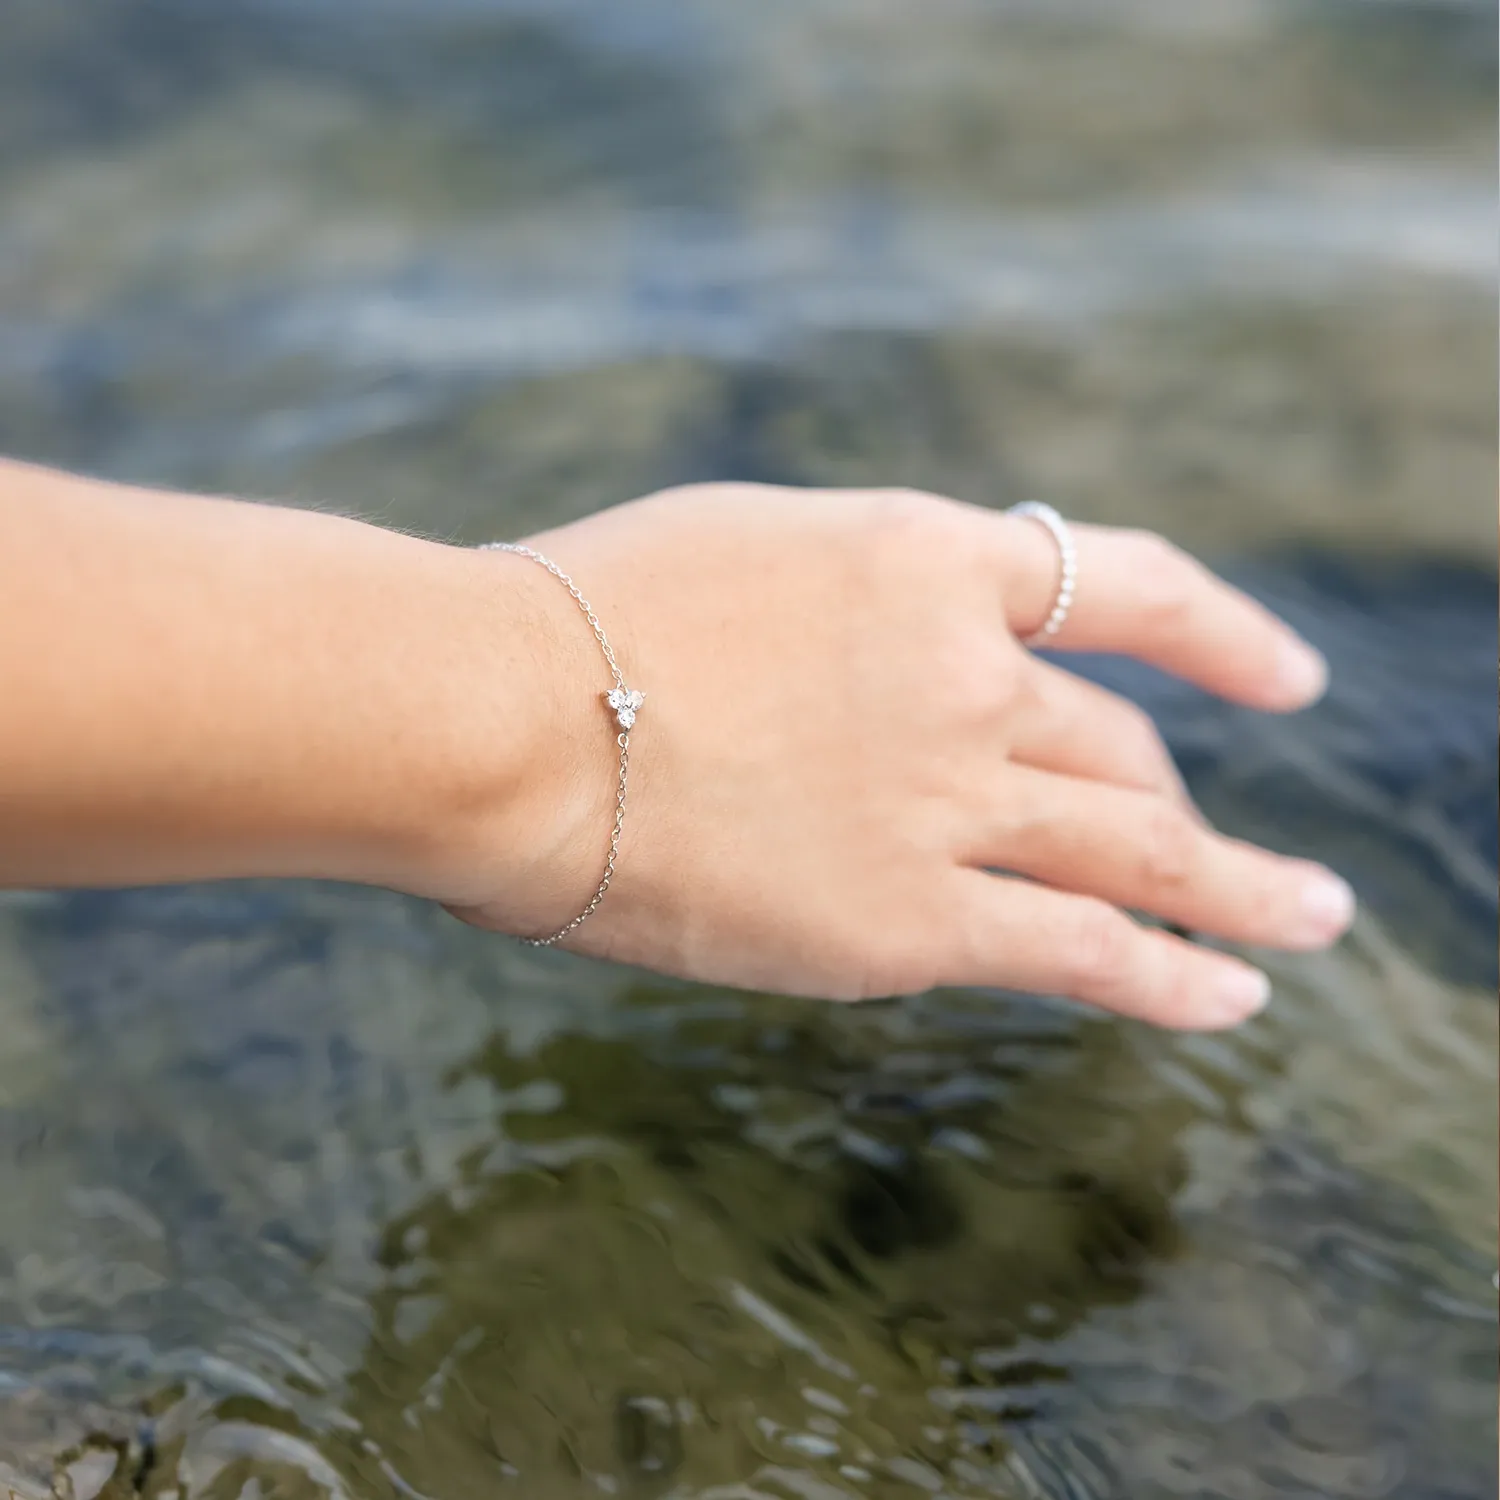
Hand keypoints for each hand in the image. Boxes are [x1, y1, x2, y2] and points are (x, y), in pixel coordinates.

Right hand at [441, 484, 1352, 1028]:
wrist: (497, 717)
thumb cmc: (575, 624)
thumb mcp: (751, 556)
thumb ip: (860, 605)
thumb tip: (914, 657)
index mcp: (921, 560)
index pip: (1118, 584)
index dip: (1219, 632)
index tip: (1286, 676)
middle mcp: (963, 673)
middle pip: (1121, 747)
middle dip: (1176, 797)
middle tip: (1206, 843)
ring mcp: (946, 796)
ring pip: (1145, 850)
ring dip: (1241, 891)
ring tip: (1306, 921)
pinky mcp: (905, 920)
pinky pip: (1084, 951)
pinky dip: (1173, 977)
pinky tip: (1229, 996)